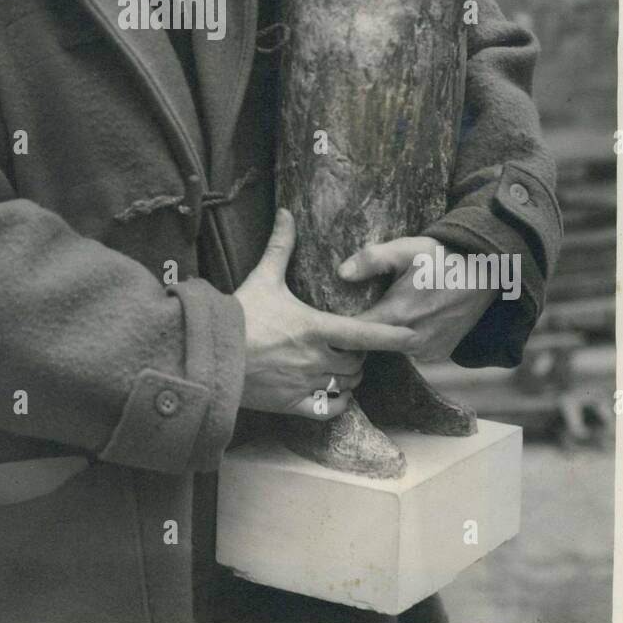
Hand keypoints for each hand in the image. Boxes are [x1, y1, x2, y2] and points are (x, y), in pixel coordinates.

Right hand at [235, 209, 414, 418]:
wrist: (210, 353)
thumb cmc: (239, 315)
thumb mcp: (263, 278)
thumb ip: (281, 246)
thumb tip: (287, 212)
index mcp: (315, 328)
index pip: (365, 334)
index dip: (392, 337)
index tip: (412, 337)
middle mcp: (316, 358)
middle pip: (358, 362)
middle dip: (361, 356)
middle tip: (355, 347)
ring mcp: (305, 384)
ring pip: (346, 385)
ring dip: (350, 377)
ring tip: (345, 367)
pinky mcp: (291, 404)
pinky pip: (328, 410)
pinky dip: (337, 403)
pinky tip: (336, 394)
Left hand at [342, 237, 498, 361]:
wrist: (485, 273)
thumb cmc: (442, 258)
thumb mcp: (405, 249)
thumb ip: (372, 260)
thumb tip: (342, 273)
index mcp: (398, 316)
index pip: (355, 333)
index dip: (340, 327)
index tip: (329, 317)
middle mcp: (412, 341)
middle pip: (371, 344)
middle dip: (359, 333)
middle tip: (352, 313)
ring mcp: (428, 351)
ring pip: (390, 349)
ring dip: (382, 336)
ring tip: (380, 313)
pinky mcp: (439, 354)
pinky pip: (410, 352)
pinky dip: (402, 340)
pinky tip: (403, 321)